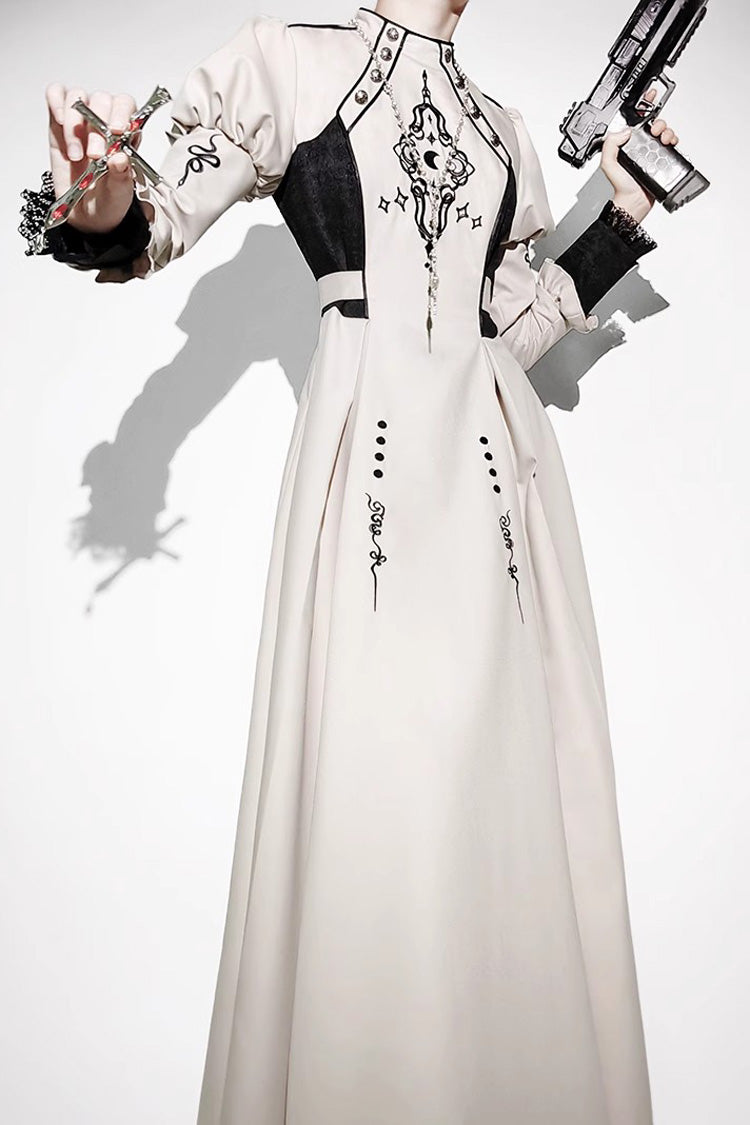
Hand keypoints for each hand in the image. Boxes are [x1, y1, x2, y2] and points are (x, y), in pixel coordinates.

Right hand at [45, 84, 142, 234]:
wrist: (86, 215)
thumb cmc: (107, 200)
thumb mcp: (118, 193)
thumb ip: (121, 176)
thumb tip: (120, 158)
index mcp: (126, 133)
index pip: (126, 106)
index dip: (121, 113)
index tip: (116, 131)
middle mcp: (104, 120)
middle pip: (102, 100)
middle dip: (97, 127)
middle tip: (95, 155)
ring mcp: (81, 119)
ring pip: (78, 96)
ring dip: (75, 123)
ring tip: (76, 155)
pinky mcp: (58, 122)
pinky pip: (55, 94)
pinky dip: (56, 102)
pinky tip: (58, 121)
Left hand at [599, 88, 679, 222]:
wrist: (634, 202)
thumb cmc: (621, 186)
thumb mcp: (608, 163)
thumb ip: (611, 144)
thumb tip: (625, 131)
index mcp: (628, 144)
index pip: (636, 121)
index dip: (644, 106)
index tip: (650, 95)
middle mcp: (642, 147)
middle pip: (655, 124)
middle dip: (658, 121)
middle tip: (654, 130)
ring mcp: (653, 153)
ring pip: (665, 132)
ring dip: (667, 130)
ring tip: (662, 138)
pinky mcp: (664, 160)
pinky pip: (673, 145)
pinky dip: (674, 140)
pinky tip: (670, 143)